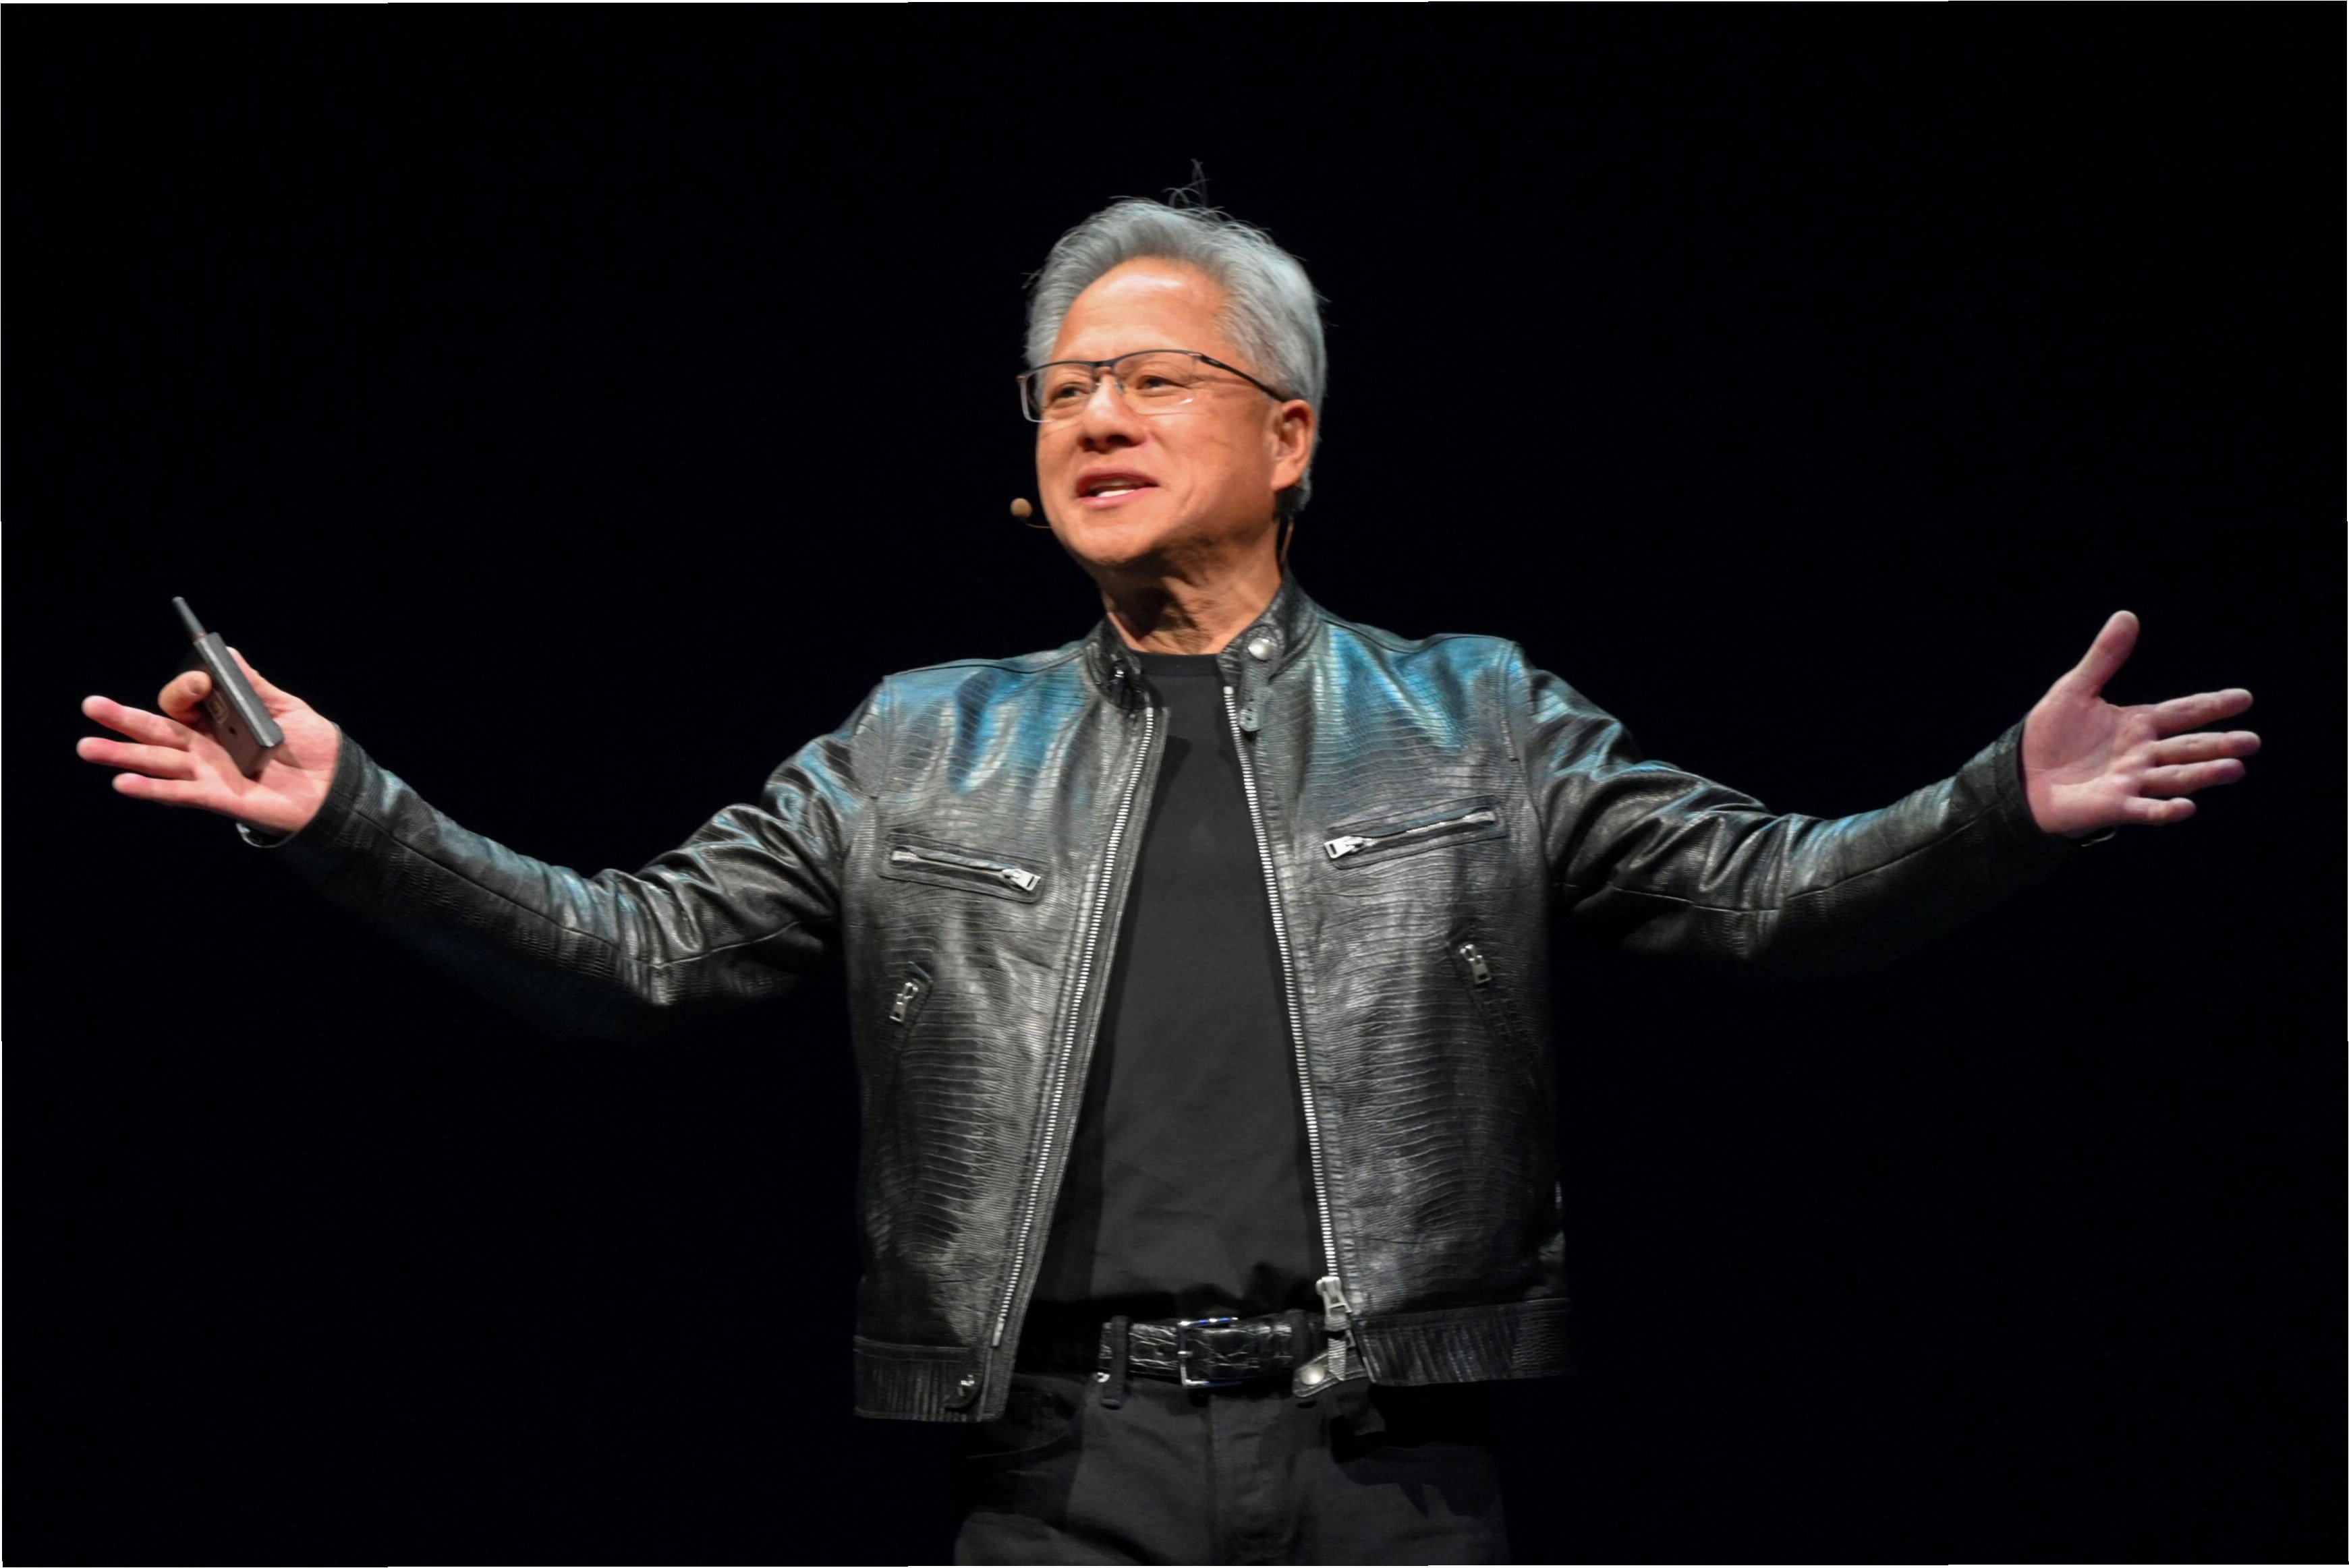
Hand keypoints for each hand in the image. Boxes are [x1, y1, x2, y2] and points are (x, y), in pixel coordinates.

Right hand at [77, 650, 340, 835]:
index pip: (184, 703)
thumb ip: (255, 686)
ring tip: (87, 747)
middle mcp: (206, 746)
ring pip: (158, 761)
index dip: (185, 690)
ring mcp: (208, 772)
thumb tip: (227, 651)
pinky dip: (152, 789)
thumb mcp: (287, 709)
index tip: (201, 681)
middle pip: (157, 730)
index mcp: (219, 720)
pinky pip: (179, 793)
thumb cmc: (314, 747)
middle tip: (91, 706)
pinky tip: (123, 783)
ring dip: (122, 755)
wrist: (336, 788)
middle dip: (122, 718)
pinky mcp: (218, 798)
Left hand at [2022, 611, 2257, 837]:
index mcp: (2139, 724)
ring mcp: (2132, 781)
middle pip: (2188, 747)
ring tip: (2235, 769)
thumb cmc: (2051, 734)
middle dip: (2219, 745)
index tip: (2244, 698)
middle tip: (2252, 741)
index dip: (2212, 705)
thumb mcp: (2075, 689)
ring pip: (2176, 777)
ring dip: (2204, 774)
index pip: (2183, 712)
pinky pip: (2144, 809)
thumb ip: (2104, 657)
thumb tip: (2127, 615)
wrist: (2021, 774)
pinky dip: (2165, 811)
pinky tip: (2187, 807)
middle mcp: (2144, 754)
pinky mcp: (2115, 806)